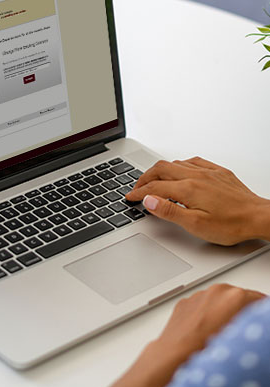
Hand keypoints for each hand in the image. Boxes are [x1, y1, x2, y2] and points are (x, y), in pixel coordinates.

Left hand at [94, 284, 265, 386]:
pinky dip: (206, 311)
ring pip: (218, 298)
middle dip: (243, 309)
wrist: (175, 353)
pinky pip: (201, 303)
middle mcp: (216, 291)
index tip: (260, 318)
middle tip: (245, 325)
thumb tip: (249, 322)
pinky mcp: (185, 301)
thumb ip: (247, 321)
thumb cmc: (205, 348)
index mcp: (234, 296)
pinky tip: (207, 328)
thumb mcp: (239, 333)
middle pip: (238, 296)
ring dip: (223, 309)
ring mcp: (199, 294)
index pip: (258, 298)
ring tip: (225, 329)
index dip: (260, 311)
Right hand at [125, 156, 269, 244]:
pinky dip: (179, 165)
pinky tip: (179, 170)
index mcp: (188, 189)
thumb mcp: (196, 225)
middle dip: (145, 178)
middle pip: (161, 169)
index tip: (130, 197)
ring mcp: (207, 172)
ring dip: (160, 171)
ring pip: (175, 163)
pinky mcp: (218, 172)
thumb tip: (149, 200)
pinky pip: (193, 161)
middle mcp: (196, 176)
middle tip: (137, 188)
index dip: (139, 192)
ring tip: (153, 180)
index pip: (155, 187)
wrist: (258, 217)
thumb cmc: (231, 224)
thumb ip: (169, 211)